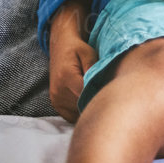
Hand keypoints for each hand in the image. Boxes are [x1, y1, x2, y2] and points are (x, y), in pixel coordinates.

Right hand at [48, 1, 96, 122]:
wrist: (60, 47)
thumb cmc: (77, 49)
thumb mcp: (89, 54)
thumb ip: (93, 69)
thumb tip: (99, 86)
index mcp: (67, 77)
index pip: (86, 95)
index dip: (99, 96)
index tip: (109, 93)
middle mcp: (58, 91)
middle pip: (81, 106)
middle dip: (94, 102)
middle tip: (105, 96)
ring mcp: (55, 98)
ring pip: (76, 113)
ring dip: (86, 108)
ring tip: (96, 97)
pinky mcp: (55, 103)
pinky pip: (70, 115)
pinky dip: (79, 111)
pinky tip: (86, 101)